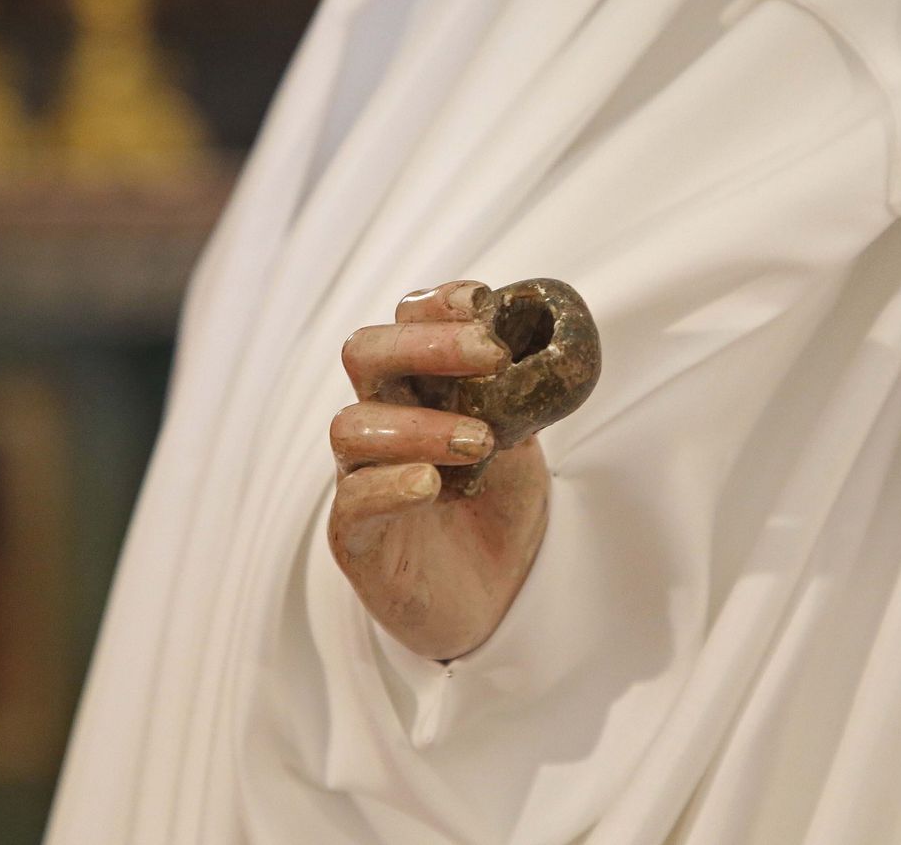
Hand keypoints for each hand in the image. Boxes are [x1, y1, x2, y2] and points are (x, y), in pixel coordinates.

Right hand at [329, 280, 549, 660]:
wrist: (499, 597)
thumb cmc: (497, 507)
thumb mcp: (521, 439)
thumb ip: (520, 394)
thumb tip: (548, 344)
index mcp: (414, 388)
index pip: (403, 324)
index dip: (435, 306)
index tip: (482, 303)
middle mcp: (379, 421)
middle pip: (365, 353)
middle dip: (425, 343)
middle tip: (490, 357)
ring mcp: (360, 476)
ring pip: (352, 425)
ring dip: (420, 424)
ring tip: (479, 442)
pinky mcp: (356, 536)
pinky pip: (352, 499)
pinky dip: (390, 484)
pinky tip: (430, 484)